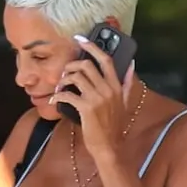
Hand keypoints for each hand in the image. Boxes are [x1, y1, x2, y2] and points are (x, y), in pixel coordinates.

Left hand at [52, 34, 137, 154]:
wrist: (109, 146)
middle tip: (65, 72)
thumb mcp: (124, 103)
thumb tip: (131, 65)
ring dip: (64, 80)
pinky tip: (54, 99)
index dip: (92, 47)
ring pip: (76, 77)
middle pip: (87, 65)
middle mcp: (108, 89)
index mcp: (117, 86)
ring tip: (60, 86)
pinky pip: (68, 95)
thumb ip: (127, 83)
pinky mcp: (86, 108)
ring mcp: (97, 98)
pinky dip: (58, 95)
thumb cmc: (115, 126)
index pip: (106, 60)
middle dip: (72, 65)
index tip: (80, 40)